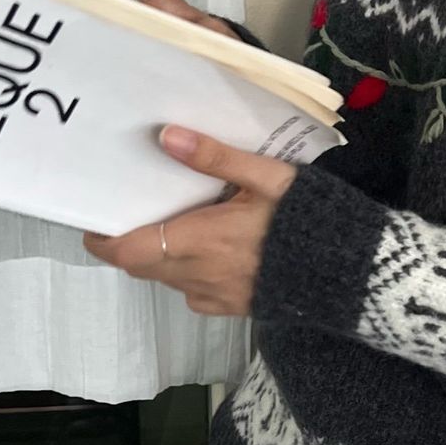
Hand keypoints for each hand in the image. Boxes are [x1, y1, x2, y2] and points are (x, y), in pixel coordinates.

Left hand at [83, 126, 297, 315]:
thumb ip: (216, 158)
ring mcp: (217, 296)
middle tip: (133, 216)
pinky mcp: (235, 308)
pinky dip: (190, 275)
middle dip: (131, 246)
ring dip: (162, 259)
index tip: (94, 224)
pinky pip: (196, 294)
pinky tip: (211, 254)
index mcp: (199, 240)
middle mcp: (199, 275)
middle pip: (143, 266)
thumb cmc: (309, 220)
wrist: (352, 272)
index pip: (129, 252)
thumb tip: (166, 136)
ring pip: (169, 280)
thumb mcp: (267, 178)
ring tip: (175, 229)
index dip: (103, 242)